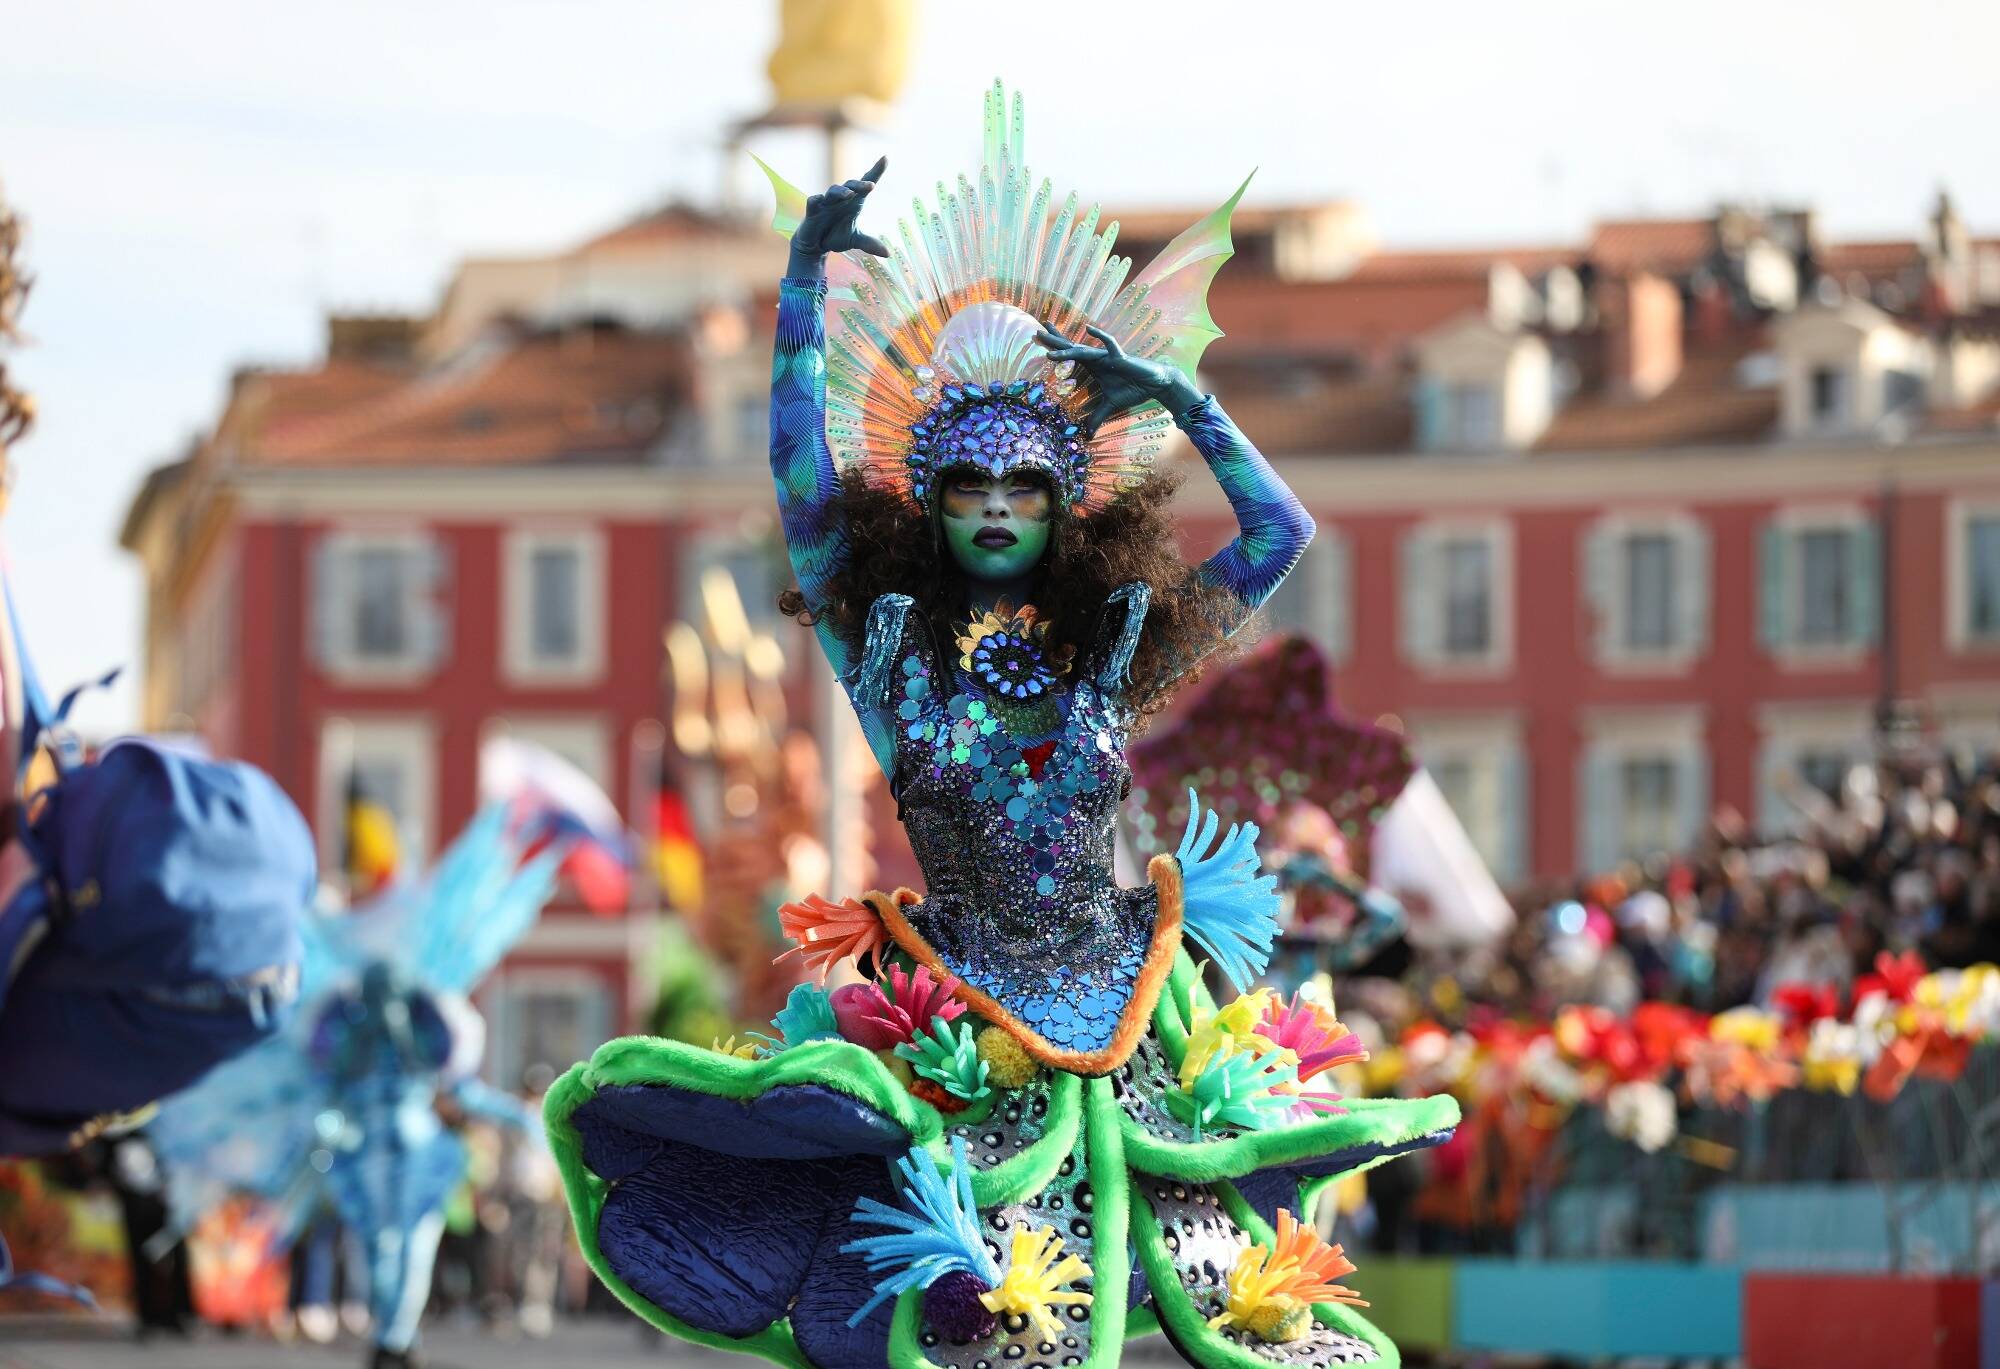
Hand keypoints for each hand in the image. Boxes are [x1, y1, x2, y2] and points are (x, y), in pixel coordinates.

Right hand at [788, 157, 888, 276]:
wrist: (815, 245)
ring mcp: (826, 203)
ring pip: (833, 192)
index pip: (865, 184)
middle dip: (860, 184)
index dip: (876, 171)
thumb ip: (869, 244)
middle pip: (851, 185)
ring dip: (841, 192)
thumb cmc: (836, 235)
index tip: (885, 158)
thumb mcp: (855, 240)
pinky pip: (813, 202)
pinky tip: (818, 200)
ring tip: (849, 194)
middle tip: (871, 185)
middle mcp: (841, 199)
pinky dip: (816, 200)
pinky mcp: (812, 211)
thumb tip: (888, 254)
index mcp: (854, 202)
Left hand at [1033, 323, 1201, 427]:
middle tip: (1035, 332)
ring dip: (1066, 350)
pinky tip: (1088, 328)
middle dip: (1053, 341)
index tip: (1038, 339)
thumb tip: (1088, 433)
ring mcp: (1107, 356)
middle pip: (1070, 348)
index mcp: (1092, 366)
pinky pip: (1109, 344)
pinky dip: (1099, 336)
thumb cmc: (1133, 389)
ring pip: (1082, 351)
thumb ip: (1097, 416)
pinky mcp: (1120, 357)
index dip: (1055, 347)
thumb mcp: (1110, 405)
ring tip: (1049, 349)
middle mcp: (1097, 358)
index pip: (1069, 354)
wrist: (1154, 384)